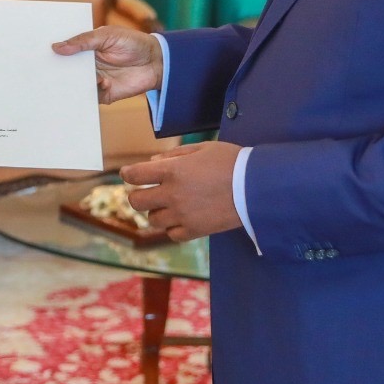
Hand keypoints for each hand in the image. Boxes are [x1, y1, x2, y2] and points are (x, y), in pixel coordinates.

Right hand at [51, 26, 163, 103]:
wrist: (156, 61)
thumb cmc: (132, 43)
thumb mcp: (106, 36)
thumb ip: (83, 41)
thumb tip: (57, 47)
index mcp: (85, 49)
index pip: (65, 51)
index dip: (53, 52)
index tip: (39, 53)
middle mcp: (87, 65)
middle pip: (66, 70)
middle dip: (57, 71)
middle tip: (44, 71)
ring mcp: (94, 80)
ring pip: (75, 85)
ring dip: (71, 84)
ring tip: (66, 81)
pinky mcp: (103, 94)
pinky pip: (90, 97)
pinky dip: (90, 93)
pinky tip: (98, 84)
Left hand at [120, 141, 243, 241]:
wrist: (255, 187)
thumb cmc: (230, 161)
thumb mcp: (202, 148)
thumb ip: (174, 155)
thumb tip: (152, 163)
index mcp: (172, 171)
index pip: (134, 175)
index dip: (128, 174)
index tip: (129, 174)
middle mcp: (172, 194)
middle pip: (136, 201)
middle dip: (138, 195)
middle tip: (148, 191)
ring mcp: (182, 215)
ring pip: (152, 220)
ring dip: (156, 211)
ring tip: (169, 205)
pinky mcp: (194, 231)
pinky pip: (171, 234)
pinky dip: (172, 227)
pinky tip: (181, 218)